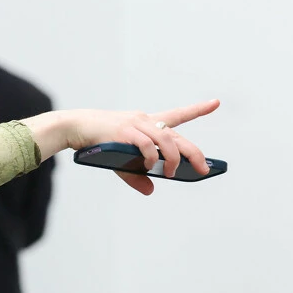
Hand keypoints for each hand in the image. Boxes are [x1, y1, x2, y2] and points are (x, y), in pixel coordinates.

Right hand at [24, 99, 220, 194]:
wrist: (76, 127)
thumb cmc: (100, 141)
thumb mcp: (121, 161)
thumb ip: (137, 175)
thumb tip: (151, 190)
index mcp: (148, 124)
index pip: (178, 115)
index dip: (198, 109)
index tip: (215, 102)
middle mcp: (146, 121)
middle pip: (178, 136)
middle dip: (194, 153)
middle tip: (204, 168)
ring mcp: (136, 124)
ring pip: (167, 140)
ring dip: (174, 159)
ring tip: (172, 173)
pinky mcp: (125, 131)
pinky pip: (146, 144)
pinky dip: (152, 157)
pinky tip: (151, 166)